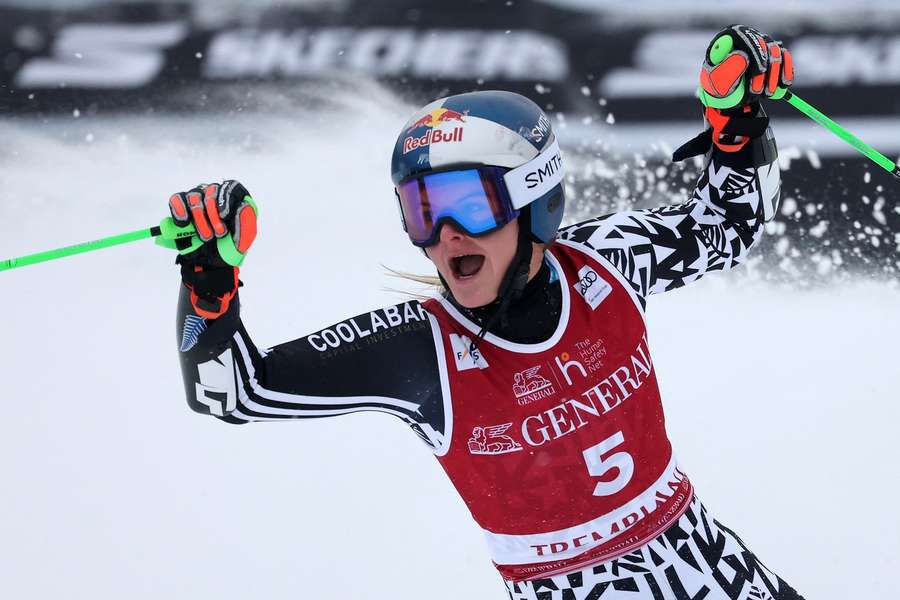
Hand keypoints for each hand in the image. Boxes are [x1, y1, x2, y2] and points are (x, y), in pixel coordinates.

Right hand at [167, 180, 257, 318]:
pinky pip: (177, 199)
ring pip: (195, 196)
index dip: (226, 197)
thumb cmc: (229, 249)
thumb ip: (246, 221)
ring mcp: (198, 201)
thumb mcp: (244, 239)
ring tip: (206, 238)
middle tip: (218, 234)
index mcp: (234, 202)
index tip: (224, 215)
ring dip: (199, 219)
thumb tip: (242, 205)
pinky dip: (179, 210)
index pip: (231, 186)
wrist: (210, 265)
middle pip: (212, 190)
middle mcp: (216, 197)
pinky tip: (184, 223)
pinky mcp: (182, 209)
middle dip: (213, 215)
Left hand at [700, 24, 792, 106]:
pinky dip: (786, 71)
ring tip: (767, 94)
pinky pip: (784, 57)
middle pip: (762, 46)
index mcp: (728, 38)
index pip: (744, 37)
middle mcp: (747, 35)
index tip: (760, 71)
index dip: (755, 52)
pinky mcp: (772, 52)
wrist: (728, 94)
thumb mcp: (717, 82)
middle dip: (765, 70)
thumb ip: (727, 69)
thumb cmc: (719, 86)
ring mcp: (761, 42)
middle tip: (761, 91)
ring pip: (775, 52)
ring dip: (774, 74)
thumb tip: (743, 55)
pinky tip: (784, 85)